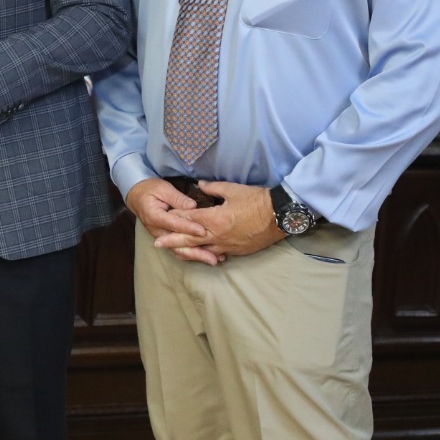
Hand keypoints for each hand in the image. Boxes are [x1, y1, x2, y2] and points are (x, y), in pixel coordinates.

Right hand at [124, 177, 213, 262]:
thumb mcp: (163, 189)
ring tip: (213, 260)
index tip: (204, 232)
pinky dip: (192, 254)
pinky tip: (206, 256)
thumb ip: (177, 198)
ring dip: (196, 256)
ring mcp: (161, 236)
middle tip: (213, 258)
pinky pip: (178, 249)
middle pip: (177, 245)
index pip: (174, 224)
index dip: (189, 228)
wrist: (137, 197)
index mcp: (154, 216)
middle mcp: (157, 230)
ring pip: (178, 250)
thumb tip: (193, 206)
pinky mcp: (166, 239)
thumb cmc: (150, 190)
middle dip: (196, 253)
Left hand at [155, 180, 283, 264]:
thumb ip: (213, 188)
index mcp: (215, 219)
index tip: (164, 218)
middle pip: (190, 239)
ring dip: (187, 251)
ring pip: (202, 251)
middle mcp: (218, 235)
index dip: (176, 218)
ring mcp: (228, 245)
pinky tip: (201, 255)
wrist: (281, 215)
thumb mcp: (233, 189)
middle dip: (173, 241)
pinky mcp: (237, 251)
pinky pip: (218, 254)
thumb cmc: (257, 200)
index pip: (189, 219)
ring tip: (174, 252)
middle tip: (157, 244)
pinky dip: (207, 254)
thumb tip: (200, 184)